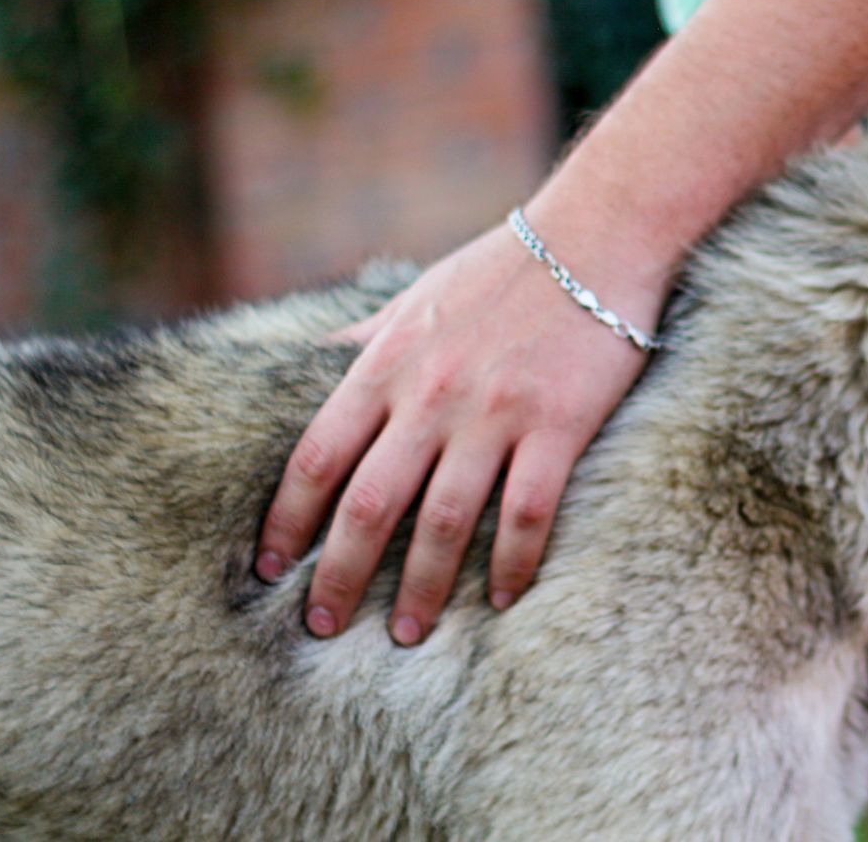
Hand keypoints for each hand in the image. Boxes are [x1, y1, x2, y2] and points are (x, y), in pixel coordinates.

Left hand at [255, 198, 668, 644]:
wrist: (597, 235)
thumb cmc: (505, 267)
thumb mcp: (416, 296)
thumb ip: (363, 339)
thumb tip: (312, 363)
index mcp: (388, 364)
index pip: (316, 456)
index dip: (286, 520)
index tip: (270, 567)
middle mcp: (431, 396)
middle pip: (368, 503)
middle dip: (338, 574)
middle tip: (322, 625)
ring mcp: (495, 415)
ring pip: (443, 521)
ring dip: (419, 586)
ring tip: (407, 633)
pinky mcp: (558, 427)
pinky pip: (526, 514)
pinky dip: (510, 564)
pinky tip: (500, 598)